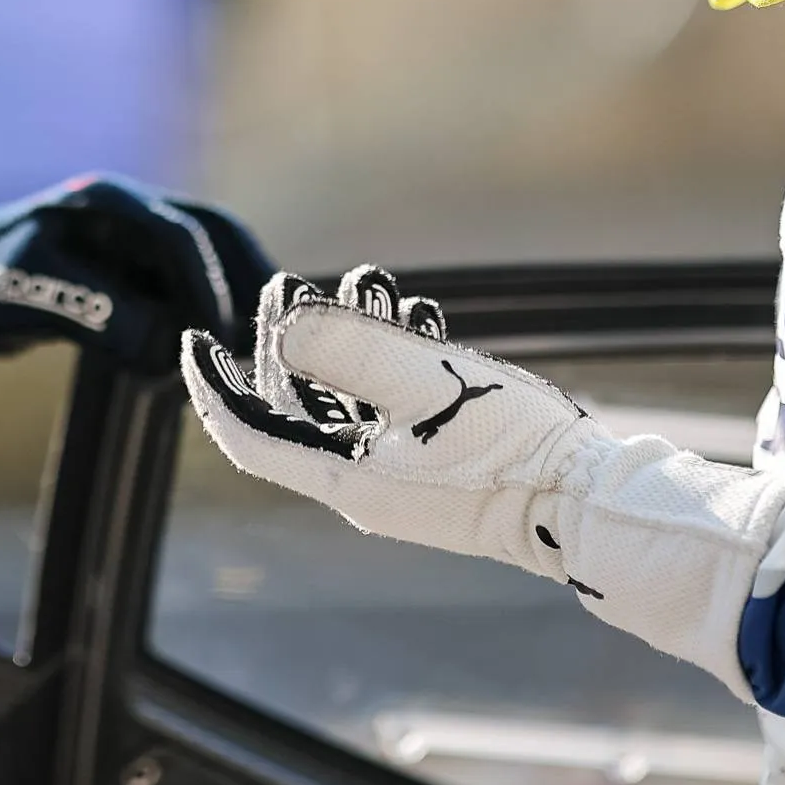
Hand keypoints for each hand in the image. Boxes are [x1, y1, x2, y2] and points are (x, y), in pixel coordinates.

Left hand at [0, 177, 273, 462]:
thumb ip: (99, 311)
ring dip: (226, 302)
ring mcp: (128, 243)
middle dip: (244, 282)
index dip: (210, 286)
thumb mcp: (32, 291)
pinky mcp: (125, 274)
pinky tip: (212, 354)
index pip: (181, 236)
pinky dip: (200, 317)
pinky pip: (180, 290)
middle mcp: (127, 215)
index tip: (225, 334)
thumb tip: (166, 344)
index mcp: (108, 203)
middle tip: (269, 334)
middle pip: (211, 238)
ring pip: (202, 265)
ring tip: (247, 351)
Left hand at [182, 267, 596, 581]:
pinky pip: (397, 405)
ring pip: (354, 397)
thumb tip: (282, 324)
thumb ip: (349, 349)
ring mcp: (404, 473)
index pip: (249, 434)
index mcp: (344, 477)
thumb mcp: (424, 386)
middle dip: (291, 339)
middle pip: (300, 404)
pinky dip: (397, 358)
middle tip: (288, 282)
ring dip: (353, 337)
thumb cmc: (509, 450)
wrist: (586, 501)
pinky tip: (416, 315)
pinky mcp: (441, 461)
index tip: (198, 338)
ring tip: (369, 282)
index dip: (213, 387)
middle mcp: (364, 480)